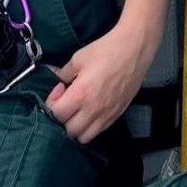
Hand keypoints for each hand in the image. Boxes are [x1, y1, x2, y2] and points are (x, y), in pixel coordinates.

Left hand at [47, 24, 155, 143]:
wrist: (135, 50)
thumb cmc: (108, 51)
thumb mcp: (79, 58)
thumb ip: (63, 72)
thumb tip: (53, 77)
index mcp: (81, 94)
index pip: (57, 113)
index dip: (52, 102)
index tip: (59, 89)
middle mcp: (94, 109)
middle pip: (69, 130)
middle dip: (62, 118)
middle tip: (65, 102)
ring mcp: (107, 114)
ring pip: (85, 137)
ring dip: (76, 127)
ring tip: (76, 112)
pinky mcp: (118, 114)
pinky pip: (100, 131)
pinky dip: (91, 127)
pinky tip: (90, 112)